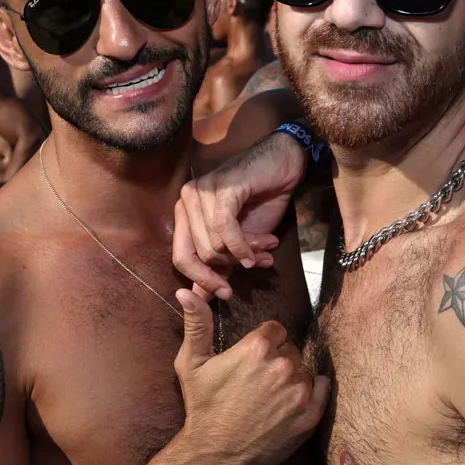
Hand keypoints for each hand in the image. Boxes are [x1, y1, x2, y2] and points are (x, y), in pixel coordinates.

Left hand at [174, 131, 307, 298]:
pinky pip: (225, 230)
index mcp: (185, 213)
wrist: (284, 165)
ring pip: (213, 245)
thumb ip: (220, 265)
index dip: (201, 281)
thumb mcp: (239, 242)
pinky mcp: (221, 189)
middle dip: (226, 269)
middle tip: (253, 266)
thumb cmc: (261, 200)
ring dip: (245, 254)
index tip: (225, 294)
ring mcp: (201, 192)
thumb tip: (204, 299)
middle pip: (195, 255)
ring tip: (266, 248)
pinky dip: (243, 245)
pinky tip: (262, 248)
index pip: (180, 258)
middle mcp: (186, 200)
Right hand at [175, 290, 329, 464]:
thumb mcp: (191, 363)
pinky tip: (291, 403)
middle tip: (259, 382)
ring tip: (271, 397)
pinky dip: (312, 392)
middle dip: (278, 360)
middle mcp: (282, 365)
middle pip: (291, 349)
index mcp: (257, 347)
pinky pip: (322, 387)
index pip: (276, 330)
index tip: (253, 360)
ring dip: (293, 378)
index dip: (264, 343)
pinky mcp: (311, 413)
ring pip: (304, 369)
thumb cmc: (202, 408)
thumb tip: (185, 291)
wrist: (214, 455)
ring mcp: (299, 390)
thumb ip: (196, 323)